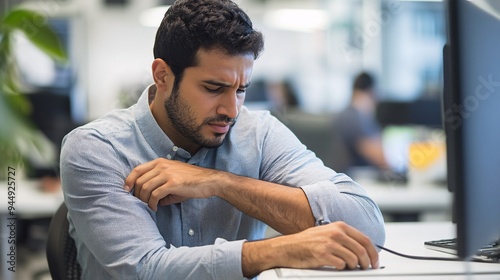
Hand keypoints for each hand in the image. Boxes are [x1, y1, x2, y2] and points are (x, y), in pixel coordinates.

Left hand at [124, 158, 218, 210]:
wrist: (209, 181)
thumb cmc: (192, 181)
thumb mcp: (173, 179)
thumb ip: (160, 186)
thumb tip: (152, 200)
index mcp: (160, 162)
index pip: (137, 170)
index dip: (129, 180)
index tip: (126, 190)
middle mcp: (161, 165)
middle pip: (140, 181)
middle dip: (137, 195)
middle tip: (140, 203)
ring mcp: (167, 173)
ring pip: (146, 188)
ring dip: (145, 201)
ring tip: (150, 207)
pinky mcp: (172, 183)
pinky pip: (155, 195)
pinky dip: (153, 203)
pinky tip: (156, 208)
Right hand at [242, 221, 378, 276]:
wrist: (288, 247)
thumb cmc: (307, 242)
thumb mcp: (327, 233)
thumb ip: (344, 238)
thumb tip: (362, 250)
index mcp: (339, 226)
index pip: (365, 239)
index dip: (374, 253)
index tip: (375, 261)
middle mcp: (336, 233)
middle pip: (362, 250)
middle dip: (367, 262)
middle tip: (367, 268)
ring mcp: (329, 243)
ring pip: (353, 259)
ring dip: (354, 267)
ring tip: (349, 268)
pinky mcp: (323, 254)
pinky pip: (341, 265)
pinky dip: (342, 268)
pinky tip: (337, 267)